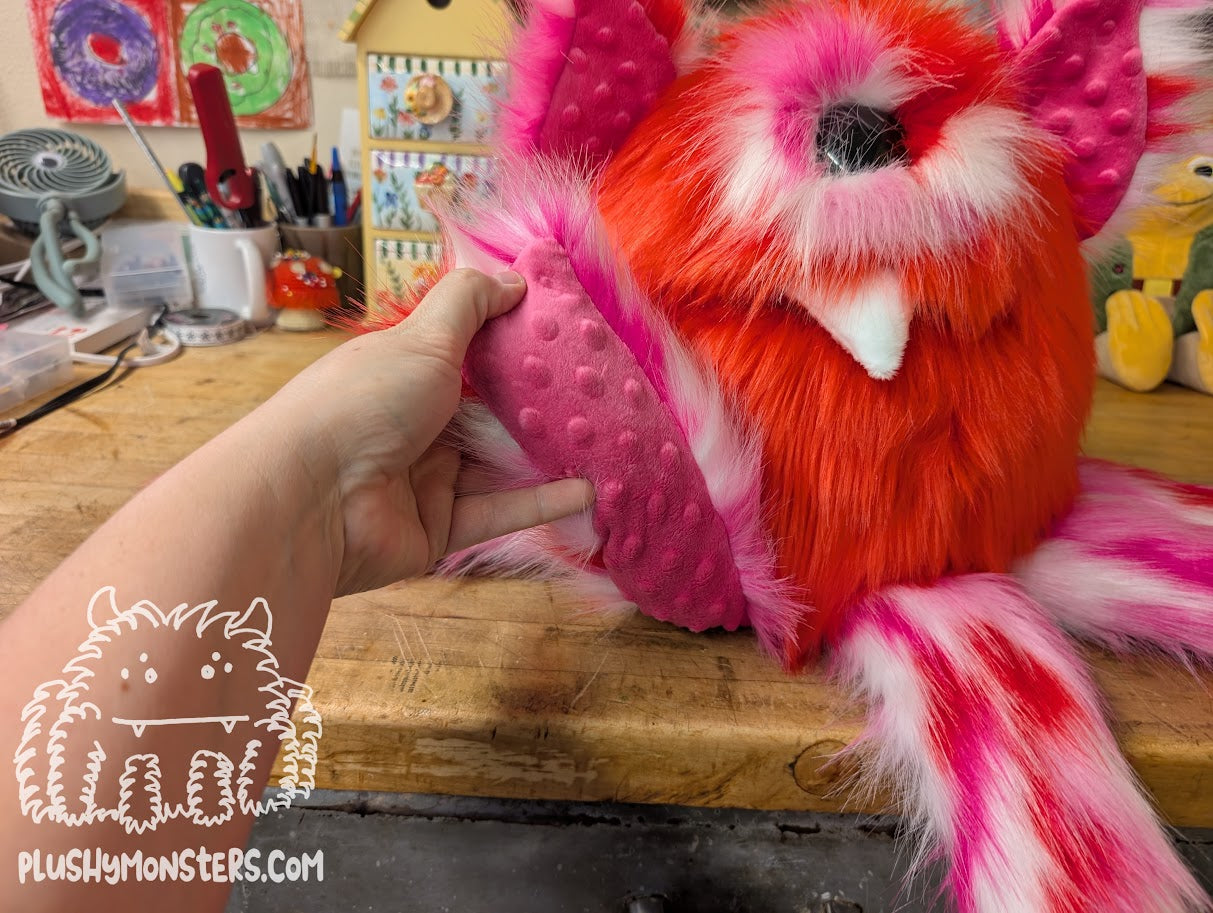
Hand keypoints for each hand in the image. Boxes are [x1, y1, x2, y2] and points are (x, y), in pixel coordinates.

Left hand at [269, 268, 594, 594]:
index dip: (511, 345)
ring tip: (605, 442)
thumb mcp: (423, 336)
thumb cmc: (364, 402)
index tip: (565, 338)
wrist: (312, 499)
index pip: (464, 355)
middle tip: (597, 394)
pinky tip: (588, 491)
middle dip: (538, 406)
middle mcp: (413, 424)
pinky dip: (541, 502)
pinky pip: (497, 512)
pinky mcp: (438, 530)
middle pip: (487, 413)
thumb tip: (516, 279)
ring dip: (548, 456)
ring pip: (499, 466)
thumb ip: (470, 303)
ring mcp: (425, 480)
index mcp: (402, 373)